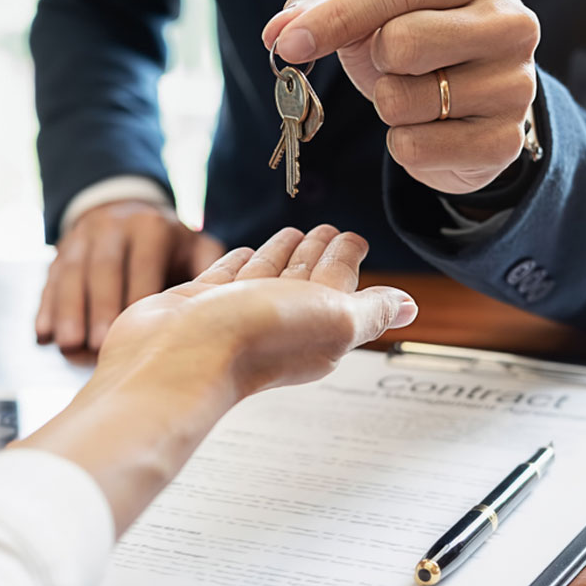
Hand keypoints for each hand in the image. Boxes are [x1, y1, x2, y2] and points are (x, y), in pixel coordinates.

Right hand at [19, 225, 417, 530]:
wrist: (177, 358)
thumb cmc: (254, 341)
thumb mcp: (334, 319)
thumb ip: (371, 310)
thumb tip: (409, 308)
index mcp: (317, 326)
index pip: (340, 282)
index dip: (348, 257)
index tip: (355, 237)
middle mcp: (279, 320)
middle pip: (306, 276)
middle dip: (319, 251)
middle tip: (328, 227)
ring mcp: (237, 312)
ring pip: (269, 273)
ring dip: (283, 253)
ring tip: (294, 233)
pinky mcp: (200, 303)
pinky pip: (227, 275)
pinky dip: (240, 262)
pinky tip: (245, 253)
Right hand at [35, 200, 224, 351]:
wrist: (126, 208)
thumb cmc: (169, 243)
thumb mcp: (194, 244)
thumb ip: (211, 268)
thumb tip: (232, 298)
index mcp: (151, 228)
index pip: (143, 264)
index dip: (137, 297)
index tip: (137, 331)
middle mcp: (114, 228)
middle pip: (103, 268)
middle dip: (98, 306)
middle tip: (97, 345)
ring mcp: (83, 238)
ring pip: (72, 274)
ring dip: (68, 309)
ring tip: (68, 345)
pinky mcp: (60, 252)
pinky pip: (49, 279)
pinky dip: (45, 307)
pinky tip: (42, 335)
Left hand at [262, 0, 539, 194]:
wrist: (473, 115)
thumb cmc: (421, 52)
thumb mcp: (375, 19)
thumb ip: (322, 12)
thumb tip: (276, 32)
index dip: (335, 19)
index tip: (290, 45)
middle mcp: (512, 23)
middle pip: (402, 43)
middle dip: (376, 63)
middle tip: (392, 66)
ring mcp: (516, 86)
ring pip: (403, 101)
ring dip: (389, 107)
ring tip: (417, 99)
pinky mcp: (504, 141)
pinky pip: (415, 147)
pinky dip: (403, 145)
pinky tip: (430, 131)